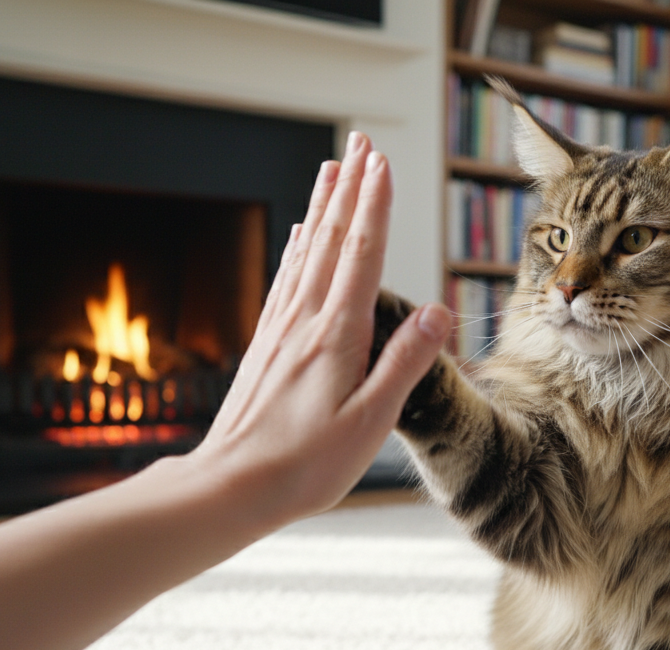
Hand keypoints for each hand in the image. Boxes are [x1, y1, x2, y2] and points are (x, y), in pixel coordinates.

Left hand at [187, 131, 448, 526]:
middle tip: (362, 141)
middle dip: (350, 187)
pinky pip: (285, 279)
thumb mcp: (370, 421)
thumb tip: (439, 312)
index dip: (374, 206)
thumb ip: (404, 363)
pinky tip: (298, 234)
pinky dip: (296, 246)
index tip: (383, 161)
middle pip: (331, 239)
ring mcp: (281, 329)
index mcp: (336, 334)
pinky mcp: (267, 345)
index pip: (361, 254)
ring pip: (305, 251)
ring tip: (333, 167)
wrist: (230, 487)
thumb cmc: (305, 465)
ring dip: (322, 206)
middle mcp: (304, 320)